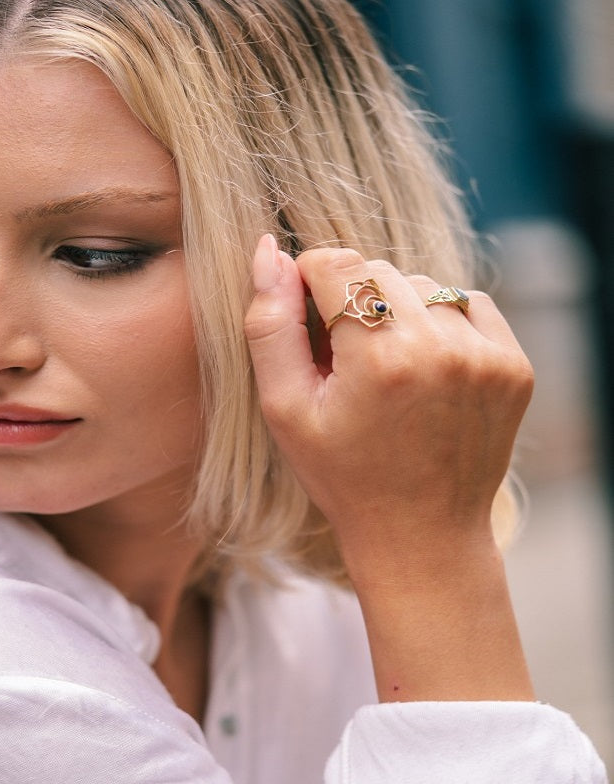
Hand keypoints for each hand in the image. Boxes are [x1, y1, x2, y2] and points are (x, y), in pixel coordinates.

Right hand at [244, 235, 535, 700]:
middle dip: (354, 300)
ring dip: (398, 310)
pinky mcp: (514, 365)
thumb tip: (268, 250)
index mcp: (378, 358)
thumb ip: (270, 325)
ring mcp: (485, 356)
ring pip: (423, 284)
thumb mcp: (285, 408)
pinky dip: (442, 321)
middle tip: (347, 357)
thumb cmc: (341, 474)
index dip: (312, 283)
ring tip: (386, 368)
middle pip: (379, 270)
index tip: (311, 324)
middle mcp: (440, 347)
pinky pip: (468, 303)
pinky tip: (425, 366)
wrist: (421, 533)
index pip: (336, 263)